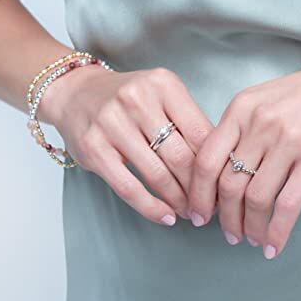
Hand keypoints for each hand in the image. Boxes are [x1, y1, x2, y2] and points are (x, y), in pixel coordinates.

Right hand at [39, 63, 213, 225]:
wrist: (77, 93)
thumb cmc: (128, 99)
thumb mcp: (162, 95)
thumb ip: (189, 121)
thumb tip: (221, 163)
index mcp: (163, 84)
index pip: (201, 133)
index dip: (216, 164)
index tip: (224, 184)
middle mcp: (137, 99)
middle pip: (182, 156)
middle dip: (200, 188)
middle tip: (210, 205)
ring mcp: (112, 123)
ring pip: (157, 174)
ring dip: (178, 200)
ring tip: (190, 212)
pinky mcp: (93, 148)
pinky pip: (128, 187)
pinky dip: (151, 207)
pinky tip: (166, 216)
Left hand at [188, 33, 300, 257]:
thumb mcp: (269, 98)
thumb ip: (244, 127)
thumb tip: (225, 170)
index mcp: (242, 108)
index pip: (206, 159)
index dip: (197, 194)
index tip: (197, 213)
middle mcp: (261, 123)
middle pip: (228, 184)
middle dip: (224, 218)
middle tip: (227, 234)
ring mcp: (289, 141)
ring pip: (255, 199)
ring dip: (249, 228)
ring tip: (251, 240)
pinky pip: (287, 206)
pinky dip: (276, 232)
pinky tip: (273, 245)